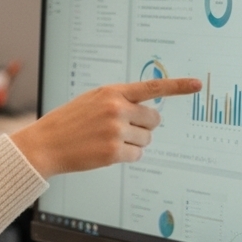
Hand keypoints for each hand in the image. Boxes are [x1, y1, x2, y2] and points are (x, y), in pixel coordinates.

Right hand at [11, 76, 201, 178]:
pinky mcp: (114, 152)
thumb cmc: (67, 123)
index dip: (178, 86)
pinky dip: (126, 156)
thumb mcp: (89, 101)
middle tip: (121, 130)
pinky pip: (137, 155)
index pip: (152, 87)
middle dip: (143, 126)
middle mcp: (116, 108)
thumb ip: (117, 101)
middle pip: (154, 119)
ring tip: (106, 141)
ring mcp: (116, 130)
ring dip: (132, 143)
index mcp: (111, 92)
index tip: (198, 85)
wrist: (44, 144)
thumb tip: (148, 112)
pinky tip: (106, 153)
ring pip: (146, 139)